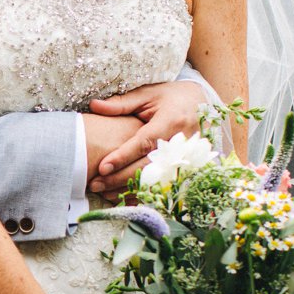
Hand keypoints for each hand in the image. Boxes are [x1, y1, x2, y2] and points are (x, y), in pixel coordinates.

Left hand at [86, 81, 205, 194]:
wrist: (200, 103)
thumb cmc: (170, 97)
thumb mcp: (147, 94)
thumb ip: (121, 103)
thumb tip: (94, 106)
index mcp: (171, 121)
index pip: (145, 143)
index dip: (124, 156)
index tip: (103, 167)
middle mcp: (181, 142)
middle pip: (149, 166)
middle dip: (121, 178)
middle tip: (96, 184)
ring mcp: (186, 158)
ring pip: (156, 180)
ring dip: (130, 189)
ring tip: (105, 193)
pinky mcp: (186, 167)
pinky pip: (165, 185)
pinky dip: (145, 194)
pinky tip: (125, 198)